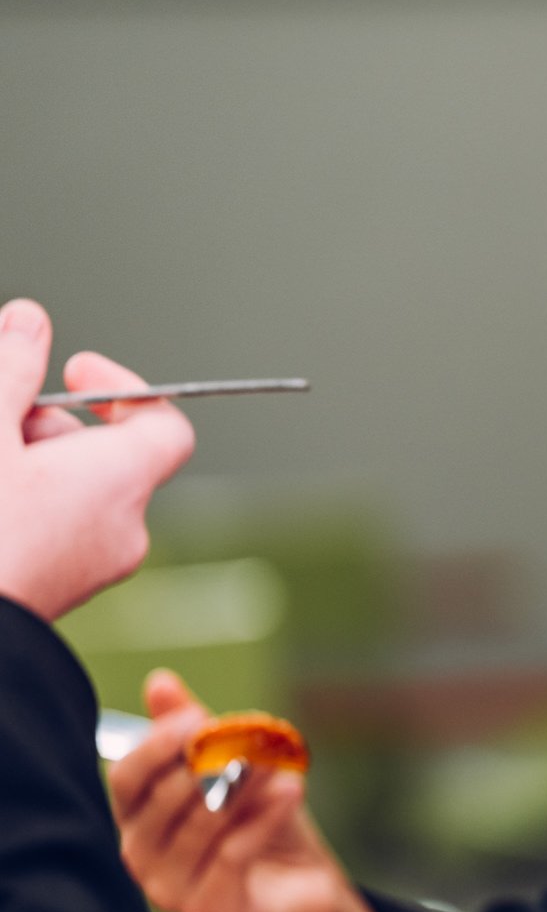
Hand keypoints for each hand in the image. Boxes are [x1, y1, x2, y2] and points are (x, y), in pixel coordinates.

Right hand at [0, 298, 195, 621]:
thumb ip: (9, 368)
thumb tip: (31, 322)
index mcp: (120, 482)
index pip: (166, 425)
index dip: (125, 388)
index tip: (73, 371)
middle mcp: (122, 528)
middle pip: (101, 451)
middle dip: (42, 423)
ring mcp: (91, 567)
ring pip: (68, 489)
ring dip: (20, 461)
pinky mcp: (58, 589)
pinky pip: (50, 525)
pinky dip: (17, 499)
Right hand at [109, 670, 358, 911]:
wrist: (307, 888)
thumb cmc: (263, 826)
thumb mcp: (234, 770)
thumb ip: (194, 731)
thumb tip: (159, 681)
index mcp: (137, 817)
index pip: (127, 778)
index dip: (157, 747)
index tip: (196, 718)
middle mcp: (141, 854)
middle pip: (162, 800)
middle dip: (206, 763)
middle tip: (246, 736)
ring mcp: (169, 888)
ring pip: (201, 824)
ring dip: (243, 786)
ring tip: (274, 759)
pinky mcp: (206, 909)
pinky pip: (232, 854)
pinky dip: (264, 817)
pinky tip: (292, 788)